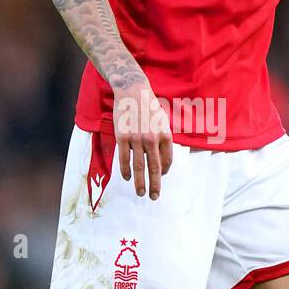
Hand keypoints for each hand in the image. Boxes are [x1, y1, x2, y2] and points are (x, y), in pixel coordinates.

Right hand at [111, 79, 172, 198]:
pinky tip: (127, 178)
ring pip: (139, 167)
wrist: (133, 92)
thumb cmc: (149, 107)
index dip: (164, 172)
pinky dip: (125, 170)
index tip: (160, 178)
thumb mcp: (163, 122)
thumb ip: (163, 140)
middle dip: (155, 185)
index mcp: (165, 135)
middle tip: (154, 197)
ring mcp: (136, 139)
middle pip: (154, 168)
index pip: (167, 161)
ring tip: (140, 193)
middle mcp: (152, 139)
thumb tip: (162, 161)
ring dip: (140, 182)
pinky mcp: (122, 137)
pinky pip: (124, 159)